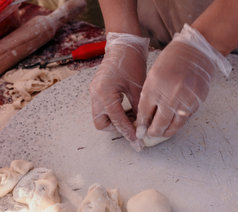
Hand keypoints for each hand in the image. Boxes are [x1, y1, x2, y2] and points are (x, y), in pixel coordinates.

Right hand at [89, 32, 148, 148]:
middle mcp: (95, 95)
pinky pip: (103, 108)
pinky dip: (114, 113)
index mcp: (104, 94)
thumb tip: (142, 126)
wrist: (124, 44)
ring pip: (101, 117)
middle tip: (133, 127)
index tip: (137, 141)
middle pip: (102, 124)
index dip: (128, 132)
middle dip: (117, 128)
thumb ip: (138, 109)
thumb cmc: (131, 62)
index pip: (116, 121)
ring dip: (115, 121)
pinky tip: (128, 110)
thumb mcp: (138, 88)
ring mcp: (94, 92)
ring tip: (133, 118)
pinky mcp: (98, 90)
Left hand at [136, 24, 230, 138]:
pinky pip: (185, 119)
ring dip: (166, 132)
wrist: (196, 51)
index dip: (142, 125)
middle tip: (150, 133)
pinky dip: (178, 123)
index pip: (145, 114)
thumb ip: (149, 96)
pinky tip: (173, 122)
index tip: (140, 129)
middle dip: (153, 132)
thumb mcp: (153, 75)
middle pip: (158, 124)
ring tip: (162, 132)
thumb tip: (145, 116)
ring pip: (173, 126)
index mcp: (154, 88)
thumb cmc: (173, 60)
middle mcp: (169, 96)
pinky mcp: (196, 103)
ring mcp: (184, 101)